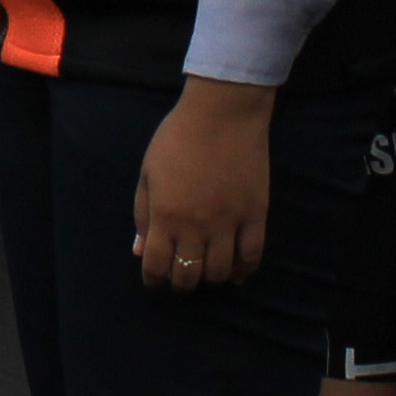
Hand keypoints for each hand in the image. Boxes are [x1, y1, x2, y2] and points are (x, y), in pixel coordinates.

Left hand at [132, 79, 273, 291]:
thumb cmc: (177, 138)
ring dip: (210, 277)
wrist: (222, 113)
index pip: (156, 266)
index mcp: (165, 215)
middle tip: (180, 275)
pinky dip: (243, 271)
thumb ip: (143, 215)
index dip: (153, 279)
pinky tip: (236, 273)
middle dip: (180, 282)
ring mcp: (229, 222)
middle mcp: (196, 226)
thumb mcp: (148, 173)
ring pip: (220, 272)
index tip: (155, 278)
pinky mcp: (256, 215)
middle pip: (188, 275)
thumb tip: (140, 251)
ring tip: (206, 269)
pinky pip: (252, 256)